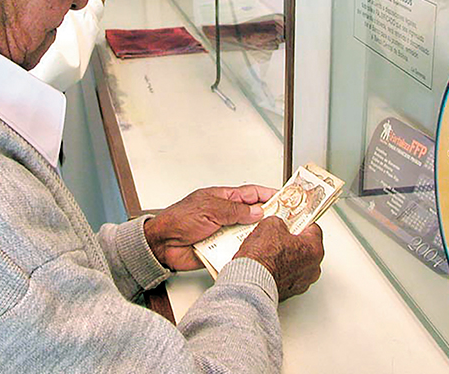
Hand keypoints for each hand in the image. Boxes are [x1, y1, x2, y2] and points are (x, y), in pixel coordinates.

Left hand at [143, 184, 274, 270]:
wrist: (161, 245)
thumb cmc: (178, 220)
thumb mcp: (209, 209)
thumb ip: (234, 210)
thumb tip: (257, 211)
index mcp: (223, 199)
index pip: (251, 194)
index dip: (269, 195)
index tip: (286, 198)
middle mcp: (225, 215)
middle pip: (253, 216)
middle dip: (269, 218)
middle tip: (287, 222)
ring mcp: (224, 233)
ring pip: (248, 234)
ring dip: (257, 237)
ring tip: (274, 239)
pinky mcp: (221, 250)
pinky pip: (238, 251)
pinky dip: (245, 252)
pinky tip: (255, 253)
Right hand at [233, 216, 323, 300]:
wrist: (250, 281)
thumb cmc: (263, 258)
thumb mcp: (270, 225)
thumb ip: (280, 222)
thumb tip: (277, 225)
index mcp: (314, 249)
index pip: (314, 229)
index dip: (301, 223)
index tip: (294, 222)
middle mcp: (313, 268)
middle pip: (307, 249)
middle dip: (294, 242)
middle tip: (280, 237)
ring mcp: (302, 283)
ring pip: (299, 264)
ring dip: (288, 258)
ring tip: (270, 253)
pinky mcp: (290, 292)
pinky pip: (289, 277)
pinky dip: (281, 272)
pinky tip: (268, 266)